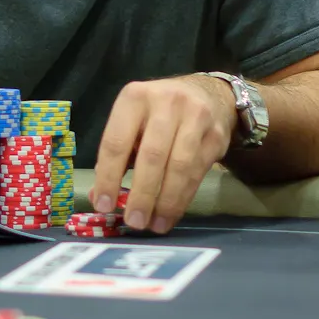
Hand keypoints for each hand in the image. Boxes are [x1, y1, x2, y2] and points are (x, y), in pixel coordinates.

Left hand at [93, 75, 236, 233]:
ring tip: (154, 224)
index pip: (116, 141)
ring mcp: (195, 117)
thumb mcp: (133, 120)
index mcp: (135, 97)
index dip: (108, 177)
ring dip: (165, 202)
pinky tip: (170, 214)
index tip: (104, 206)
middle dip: (141, 194)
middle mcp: (166, 102)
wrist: (208, 94)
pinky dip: (182, 198)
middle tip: (133, 222)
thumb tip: (101, 199)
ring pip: (179, 167)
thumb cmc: (159, 112)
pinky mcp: (216, 135)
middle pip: (151, 156)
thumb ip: (118, 156)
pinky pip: (197, 173)